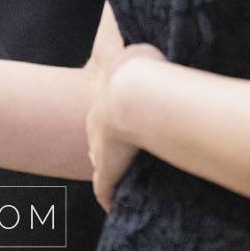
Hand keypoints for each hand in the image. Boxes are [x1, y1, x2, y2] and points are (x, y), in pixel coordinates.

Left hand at [89, 42, 164, 210]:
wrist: (132, 92)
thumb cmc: (144, 70)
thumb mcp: (144, 51)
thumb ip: (147, 52)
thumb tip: (153, 45)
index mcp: (106, 94)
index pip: (104, 108)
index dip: (113, 115)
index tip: (121, 120)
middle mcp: (96, 120)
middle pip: (97, 132)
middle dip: (106, 140)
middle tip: (118, 148)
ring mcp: (99, 145)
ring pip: (99, 158)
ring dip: (108, 166)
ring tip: (118, 178)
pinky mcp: (105, 167)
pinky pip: (102, 186)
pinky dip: (106, 195)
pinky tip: (110, 205)